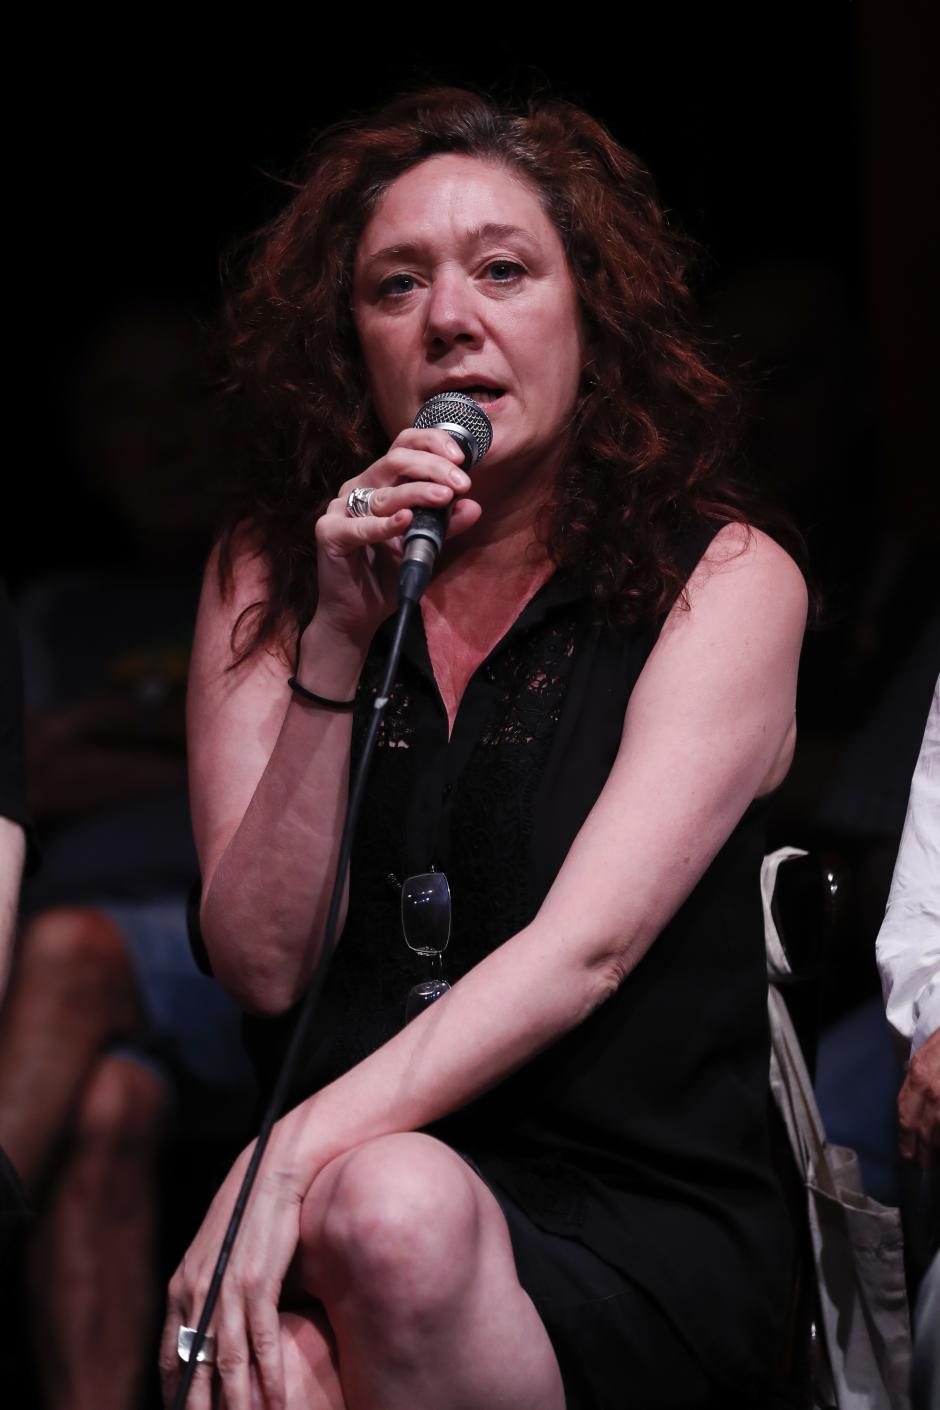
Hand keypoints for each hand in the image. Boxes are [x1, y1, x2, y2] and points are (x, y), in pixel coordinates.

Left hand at [160, 1142, 305, 1409]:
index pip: (172, 1358)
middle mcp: (197, 1292)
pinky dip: (270, 1376)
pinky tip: (276, 1401)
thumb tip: (211, 1329)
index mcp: (181, 1287)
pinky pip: (262, 1340)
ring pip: (229, 1363)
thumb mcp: (215, 1254)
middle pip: (196, 1369)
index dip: (176, 1394)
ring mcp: (227, 1288)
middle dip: (202, 1409)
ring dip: (237, 1405)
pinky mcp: (260, 1281)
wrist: (272, 1170)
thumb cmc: (248, 1213)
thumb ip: (206, 1291)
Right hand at [310, 427, 481, 647]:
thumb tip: (473, 506)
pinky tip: (405, 520)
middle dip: (432, 467)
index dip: (433, 443)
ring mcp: (341, 508)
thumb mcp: (424, 545)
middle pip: (395, 459)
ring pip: (383, 492)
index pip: (405, 445)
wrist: (359, 613)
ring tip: (444, 498)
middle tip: (460, 483)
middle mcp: (360, 487)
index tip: (462, 458)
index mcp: (381, 482)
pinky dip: (384, 525)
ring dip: (417, 493)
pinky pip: (360, 526)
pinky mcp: (329, 533)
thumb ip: (444, 525)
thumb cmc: (388, 574)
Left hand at [898, 1028, 939, 1168]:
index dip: (904, 1136)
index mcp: (918, 1075)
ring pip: (939, 1133)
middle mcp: (934, 1090)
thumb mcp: (925, 1055)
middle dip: (923, 1150)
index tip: (906, 1150)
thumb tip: (914, 1107)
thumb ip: (917, 1080)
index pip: (905, 1114)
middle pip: (924, 1129)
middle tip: (922, 1162)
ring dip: (937, 1149)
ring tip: (935, 1159)